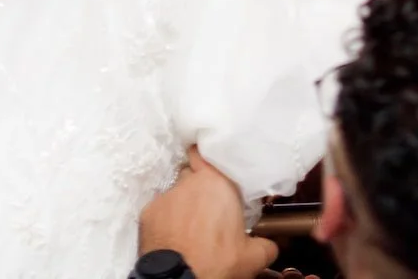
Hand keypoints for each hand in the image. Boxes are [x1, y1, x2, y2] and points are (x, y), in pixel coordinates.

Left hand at [138, 149, 275, 278]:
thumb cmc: (216, 263)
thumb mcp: (253, 257)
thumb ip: (266, 244)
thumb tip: (270, 245)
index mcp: (217, 183)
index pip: (205, 154)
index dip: (206, 160)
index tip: (211, 169)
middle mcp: (188, 183)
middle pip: (192, 177)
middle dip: (198, 189)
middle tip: (209, 210)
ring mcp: (165, 197)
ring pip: (176, 195)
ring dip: (183, 207)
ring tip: (191, 229)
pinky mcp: (147, 214)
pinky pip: (159, 212)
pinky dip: (165, 221)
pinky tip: (175, 238)